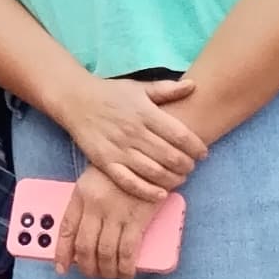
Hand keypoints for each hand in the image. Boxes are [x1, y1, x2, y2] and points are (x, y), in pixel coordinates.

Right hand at [51, 69, 204, 201]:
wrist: (76, 100)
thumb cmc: (111, 94)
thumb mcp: (139, 88)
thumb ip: (166, 89)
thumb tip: (193, 85)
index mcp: (145, 113)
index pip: (179, 134)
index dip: (196, 147)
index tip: (203, 153)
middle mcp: (133, 131)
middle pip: (169, 155)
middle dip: (187, 165)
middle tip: (192, 167)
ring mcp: (119, 148)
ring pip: (153, 171)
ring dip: (172, 179)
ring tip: (180, 179)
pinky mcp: (105, 162)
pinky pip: (129, 181)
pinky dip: (147, 190)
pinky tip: (160, 194)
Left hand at [54, 161, 164, 278]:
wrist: (150, 156)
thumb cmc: (122, 169)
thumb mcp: (95, 180)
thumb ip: (86, 204)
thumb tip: (81, 237)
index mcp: (82, 193)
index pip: (66, 228)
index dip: (62, 252)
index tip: (61, 268)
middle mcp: (95, 205)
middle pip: (85, 246)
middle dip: (87, 266)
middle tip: (91, 274)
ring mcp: (116, 213)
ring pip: (105, 252)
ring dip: (106, 270)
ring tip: (109, 275)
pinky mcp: (137, 218)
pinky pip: (127, 251)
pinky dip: (124, 267)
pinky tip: (126, 272)